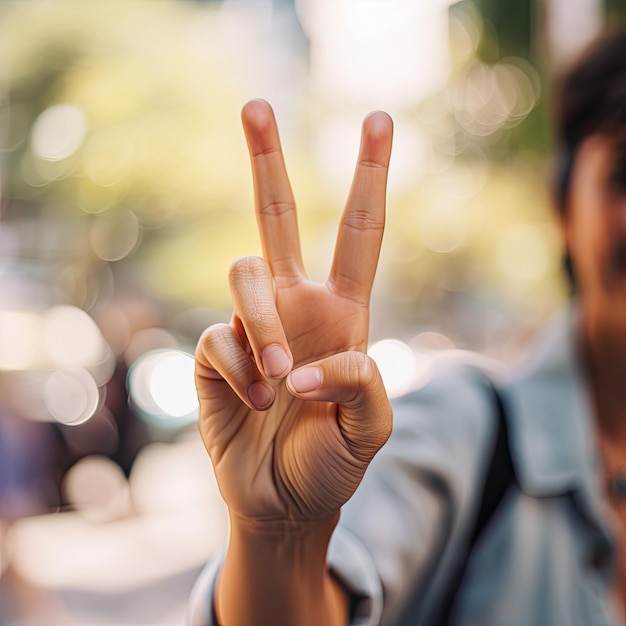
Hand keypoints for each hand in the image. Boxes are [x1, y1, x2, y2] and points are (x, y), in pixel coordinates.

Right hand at [195, 99, 392, 525]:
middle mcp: (294, 306)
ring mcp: (252, 326)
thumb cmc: (334, 464)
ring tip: (282, 384)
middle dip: (267, 159)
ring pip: (245, 274)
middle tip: (255, 103)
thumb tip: (306, 363)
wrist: (284, 501)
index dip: (370, 177)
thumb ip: (364, 385)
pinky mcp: (216, 352)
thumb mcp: (373, 430)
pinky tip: (254, 404)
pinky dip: (242, 373)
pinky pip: (221, 338)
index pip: (359, 232)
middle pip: (276, 216)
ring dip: (265, 326)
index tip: (379, 119)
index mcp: (343, 312)